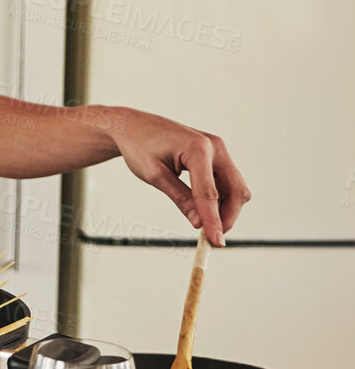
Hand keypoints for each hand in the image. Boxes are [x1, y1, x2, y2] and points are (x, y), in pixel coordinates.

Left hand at [106, 106, 251, 245]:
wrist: (133, 126)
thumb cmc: (139, 146)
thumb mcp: (155, 176)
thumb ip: (180, 199)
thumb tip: (199, 223)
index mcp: (198, 148)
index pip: (210, 193)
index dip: (214, 220)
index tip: (215, 242)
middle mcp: (215, 146)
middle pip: (236, 190)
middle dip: (227, 216)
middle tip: (211, 236)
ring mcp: (218, 149)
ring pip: (235, 187)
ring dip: (225, 208)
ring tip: (203, 223)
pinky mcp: (216, 154)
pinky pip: (227, 181)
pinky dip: (220, 198)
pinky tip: (204, 209)